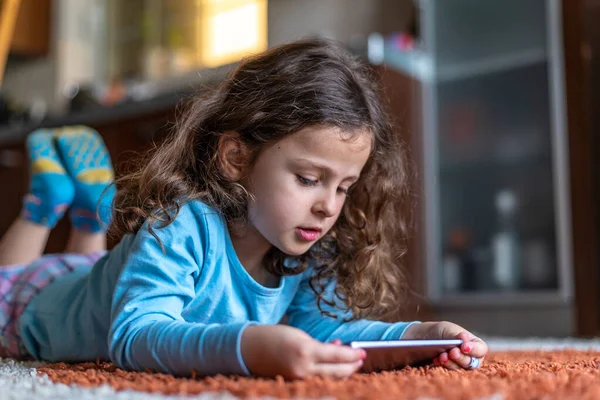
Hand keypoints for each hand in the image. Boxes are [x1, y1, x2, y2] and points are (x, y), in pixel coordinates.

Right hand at [241, 324, 365, 378]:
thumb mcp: (300, 335)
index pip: (338, 357)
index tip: (363, 351)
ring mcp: (299, 380)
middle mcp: (303, 369)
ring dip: (342, 372)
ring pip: (329, 380)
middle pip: (337, 372)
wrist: (248, 349)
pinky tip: (332, 368)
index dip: (353, 355)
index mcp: (306, 351)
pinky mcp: (295, 385)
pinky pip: (317, 381)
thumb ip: (320, 345)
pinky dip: (327, 375)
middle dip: (351, 366)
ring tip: (350, 364)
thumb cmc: (274, 336)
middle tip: (360, 359)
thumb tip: (339, 349)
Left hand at [402, 321, 487, 369]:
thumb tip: (464, 339)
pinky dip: (443, 365)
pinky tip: (436, 360)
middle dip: (461, 357)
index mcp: (473, 343)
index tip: (463, 346)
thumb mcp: (447, 329)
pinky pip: (449, 372)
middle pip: (472, 362)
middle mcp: (469, 356)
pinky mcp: (449, 370)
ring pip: (460, 368)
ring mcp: (459, 364)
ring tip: (442, 356)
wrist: (423, 339)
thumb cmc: (440, 332)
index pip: (481, 349)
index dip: (474, 349)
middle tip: (452, 352)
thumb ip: (456, 335)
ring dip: (451, 362)